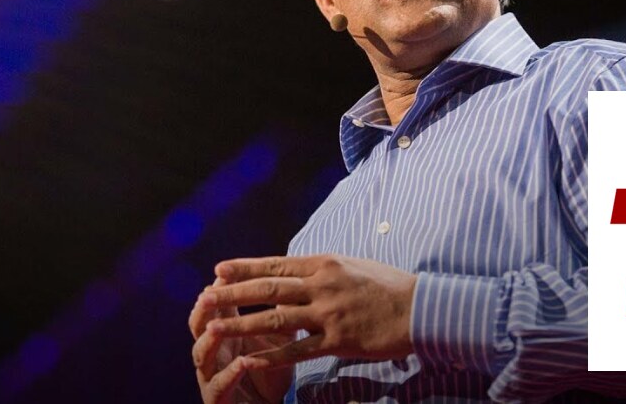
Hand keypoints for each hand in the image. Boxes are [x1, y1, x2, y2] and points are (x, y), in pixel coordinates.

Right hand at [189, 277, 292, 403]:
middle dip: (203, 310)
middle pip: (198, 326)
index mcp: (225, 333)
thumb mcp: (279, 338)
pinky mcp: (218, 400)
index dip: (219, 289)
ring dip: (209, 340)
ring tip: (216, 326)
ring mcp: (212, 376)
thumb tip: (294, 280)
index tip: (226, 271)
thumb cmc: (269, 370)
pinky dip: (230, 374)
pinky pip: (218, 386)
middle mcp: (213, 352)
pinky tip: (243, 363)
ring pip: (201, 355)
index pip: (216, 305)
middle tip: (209, 294)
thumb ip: (280, 312)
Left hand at [200, 254, 417, 367]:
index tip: (219, 269)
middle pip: (268, 288)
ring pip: (276, 319)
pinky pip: (298, 351)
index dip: (245, 267)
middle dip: (233, 293)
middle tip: (205, 296)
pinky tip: (250, 360)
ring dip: (242, 323)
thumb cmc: (389, 285)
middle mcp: (322, 285)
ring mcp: (328, 314)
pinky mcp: (338, 341)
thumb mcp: (352, 266)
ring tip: (215, 326)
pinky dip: (271, 356)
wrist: (421, 308)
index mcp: (324, 264)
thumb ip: (321, 271)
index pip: (276, 264)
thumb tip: (296, 272)